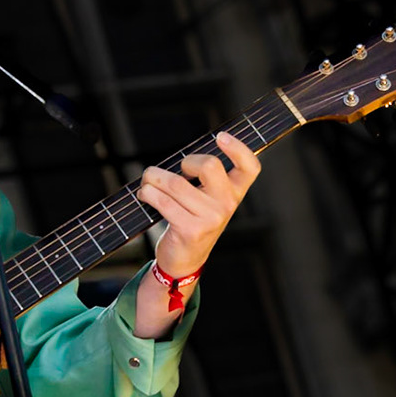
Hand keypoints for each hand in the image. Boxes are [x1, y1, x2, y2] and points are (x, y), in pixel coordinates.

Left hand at [131, 131, 259, 336]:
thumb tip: (184, 155)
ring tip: (148, 182)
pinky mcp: (190, 230)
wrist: (185, 260)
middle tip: (178, 172)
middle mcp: (227, 205)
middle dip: (185, 162)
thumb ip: (205, 176)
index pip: (251, 167)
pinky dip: (147, 193)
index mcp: (236, 193)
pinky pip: (162, 200)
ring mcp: (210, 219)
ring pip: (176, 182)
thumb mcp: (208, 199)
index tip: (220, 136)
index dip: (239, 148)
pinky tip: (145, 194)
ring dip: (154, 177)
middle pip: (209, 165)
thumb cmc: (193, 220)